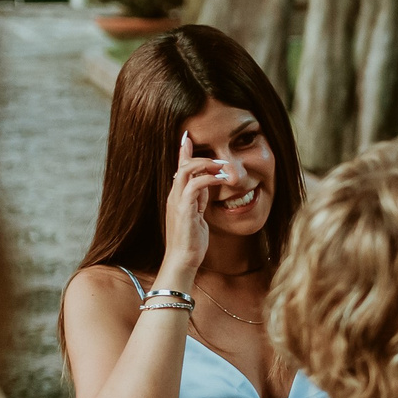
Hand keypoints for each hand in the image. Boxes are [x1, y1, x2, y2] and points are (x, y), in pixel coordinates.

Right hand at [159, 132, 240, 281]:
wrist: (183, 260)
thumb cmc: (191, 242)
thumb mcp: (198, 216)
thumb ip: (199, 201)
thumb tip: (207, 187)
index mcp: (177, 197)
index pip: (179, 168)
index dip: (183, 152)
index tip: (188, 137)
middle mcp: (174, 196)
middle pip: (182, 165)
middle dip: (200, 156)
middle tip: (221, 160)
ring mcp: (177, 201)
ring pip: (187, 170)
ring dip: (207, 164)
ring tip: (223, 167)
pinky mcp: (184, 209)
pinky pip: (195, 185)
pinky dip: (209, 179)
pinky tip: (222, 180)